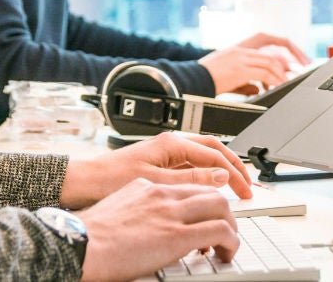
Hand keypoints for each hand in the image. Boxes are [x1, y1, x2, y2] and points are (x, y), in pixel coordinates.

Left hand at [59, 132, 252, 207]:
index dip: (235, 173)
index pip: (215, 155)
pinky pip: (191, 166)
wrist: (85, 182)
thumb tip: (220, 175)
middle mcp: (170, 143)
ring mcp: (165, 152)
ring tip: (234, 188)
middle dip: (234, 167)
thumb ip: (191, 178)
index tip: (246, 190)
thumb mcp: (157, 182)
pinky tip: (209, 190)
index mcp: (172, 142)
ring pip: (203, 157)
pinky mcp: (159, 163)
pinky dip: (205, 176)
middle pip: (213, 150)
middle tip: (248, 187)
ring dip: (221, 171)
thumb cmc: (111, 179)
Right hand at [77, 178, 237, 281]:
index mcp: (146, 186)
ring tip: (228, 244)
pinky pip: (219, 231)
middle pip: (210, 191)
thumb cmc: (89, 236)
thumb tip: (147, 225)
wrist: (79, 245)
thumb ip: (138, 209)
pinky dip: (231, 242)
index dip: (204, 202)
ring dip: (231, 227)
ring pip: (221, 207)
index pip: (188, 185)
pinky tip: (226, 253)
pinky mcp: (177, 235)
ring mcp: (170, 212)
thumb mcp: (117, 209)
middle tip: (226, 230)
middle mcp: (162, 194)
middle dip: (225, 211)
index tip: (209, 216)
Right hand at [198, 33, 308, 94]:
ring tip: (287, 83)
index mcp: (238, 47)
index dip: (282, 44)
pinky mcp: (239, 70)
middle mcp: (240, 49)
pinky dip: (273, 81)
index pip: (265, 37)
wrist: (188, 81)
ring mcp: (240, 58)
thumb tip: (258, 88)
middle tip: (301, 68)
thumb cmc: (204, 80)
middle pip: (273, 49)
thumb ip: (245, 81)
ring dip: (282, 74)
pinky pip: (264, 74)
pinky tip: (275, 88)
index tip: (294, 54)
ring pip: (270, 62)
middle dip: (291, 56)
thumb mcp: (227, 76)